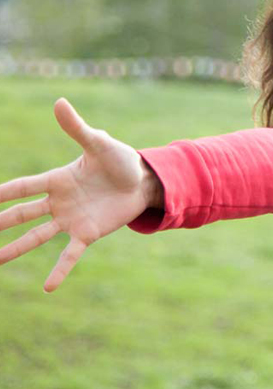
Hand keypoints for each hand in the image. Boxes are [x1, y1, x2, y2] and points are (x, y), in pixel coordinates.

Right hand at [0, 97, 161, 292]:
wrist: (143, 181)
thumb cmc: (120, 160)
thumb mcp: (99, 143)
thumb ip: (77, 128)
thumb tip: (59, 102)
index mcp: (58, 179)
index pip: (23, 186)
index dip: (3, 192)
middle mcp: (59, 202)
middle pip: (22, 214)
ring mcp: (71, 219)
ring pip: (37, 236)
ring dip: (15, 249)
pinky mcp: (88, 233)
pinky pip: (70, 254)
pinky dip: (60, 269)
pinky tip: (48, 286)